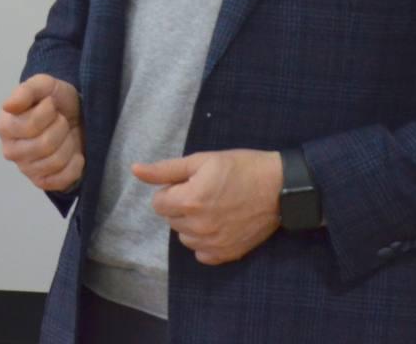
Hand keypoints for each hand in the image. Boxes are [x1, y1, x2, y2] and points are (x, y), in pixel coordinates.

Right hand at [0, 74, 84, 192]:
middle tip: (61, 120)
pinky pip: (62, 180)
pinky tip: (74, 154)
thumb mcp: (44, 85)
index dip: (49, 112)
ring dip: (69, 144)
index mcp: (4, 125)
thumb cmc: (56, 101)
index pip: (31, 125)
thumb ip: (26, 90)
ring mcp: (25, 169)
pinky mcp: (42, 182)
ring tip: (66, 135)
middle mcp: (10, 150)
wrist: (74, 117)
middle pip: (45, 145)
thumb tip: (7, 106)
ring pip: (56, 161)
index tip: (51, 105)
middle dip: (61, 128)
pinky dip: (75, 165)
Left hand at [132, 149, 282, 264]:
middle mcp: (198, 227)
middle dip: (181, 205)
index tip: (191, 182)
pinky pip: (202, 253)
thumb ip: (165, 169)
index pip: (158, 203)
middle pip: (171, 220)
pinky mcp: (227, 254)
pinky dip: (206, 241)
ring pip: (184, 237)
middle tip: (206, 192)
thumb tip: (135, 170)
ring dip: (192, 224)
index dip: (173, 190)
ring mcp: (213, 244)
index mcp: (188, 201)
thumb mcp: (201, 160)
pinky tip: (220, 225)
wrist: (280, 187)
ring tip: (215, 207)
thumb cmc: (241, 167)